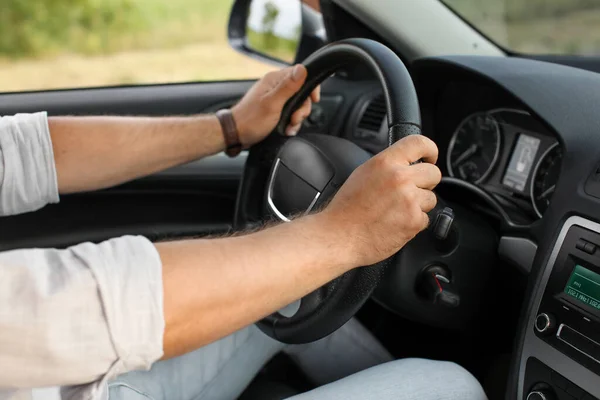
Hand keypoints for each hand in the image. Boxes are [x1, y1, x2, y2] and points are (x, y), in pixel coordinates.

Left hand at [232, 65, 320, 147]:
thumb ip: (288, 87)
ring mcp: (275, 97)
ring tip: (289, 126)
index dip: (310, 87)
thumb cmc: (250, 120)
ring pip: (297, 104)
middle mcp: (276, 86)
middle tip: (295, 118)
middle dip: (302, 108)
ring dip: (297, 118)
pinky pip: (290, 113)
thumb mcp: (272, 104)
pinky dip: (291, 122)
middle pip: (302, 92)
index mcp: (275, 80)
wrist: (236, 134)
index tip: (313, 99)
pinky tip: (287, 129)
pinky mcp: (275, 108)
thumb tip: (302, 69)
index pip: (301, 74)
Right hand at [319, 135, 441, 266]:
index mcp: (385, 163)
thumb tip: (406, 164)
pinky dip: (413, 223)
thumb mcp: (363, 174)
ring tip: (396, 211)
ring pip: (431, 198)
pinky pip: (425, 219)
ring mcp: (409, 200)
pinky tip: (395, 223)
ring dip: (419, 205)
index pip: (420, 143)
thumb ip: (387, 166)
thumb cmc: (346, 209)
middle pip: (433, 173)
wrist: (339, 236)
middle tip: (411, 191)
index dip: (430, 150)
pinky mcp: (414, 221)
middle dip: (426, 182)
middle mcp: (399, 178)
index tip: (430, 157)